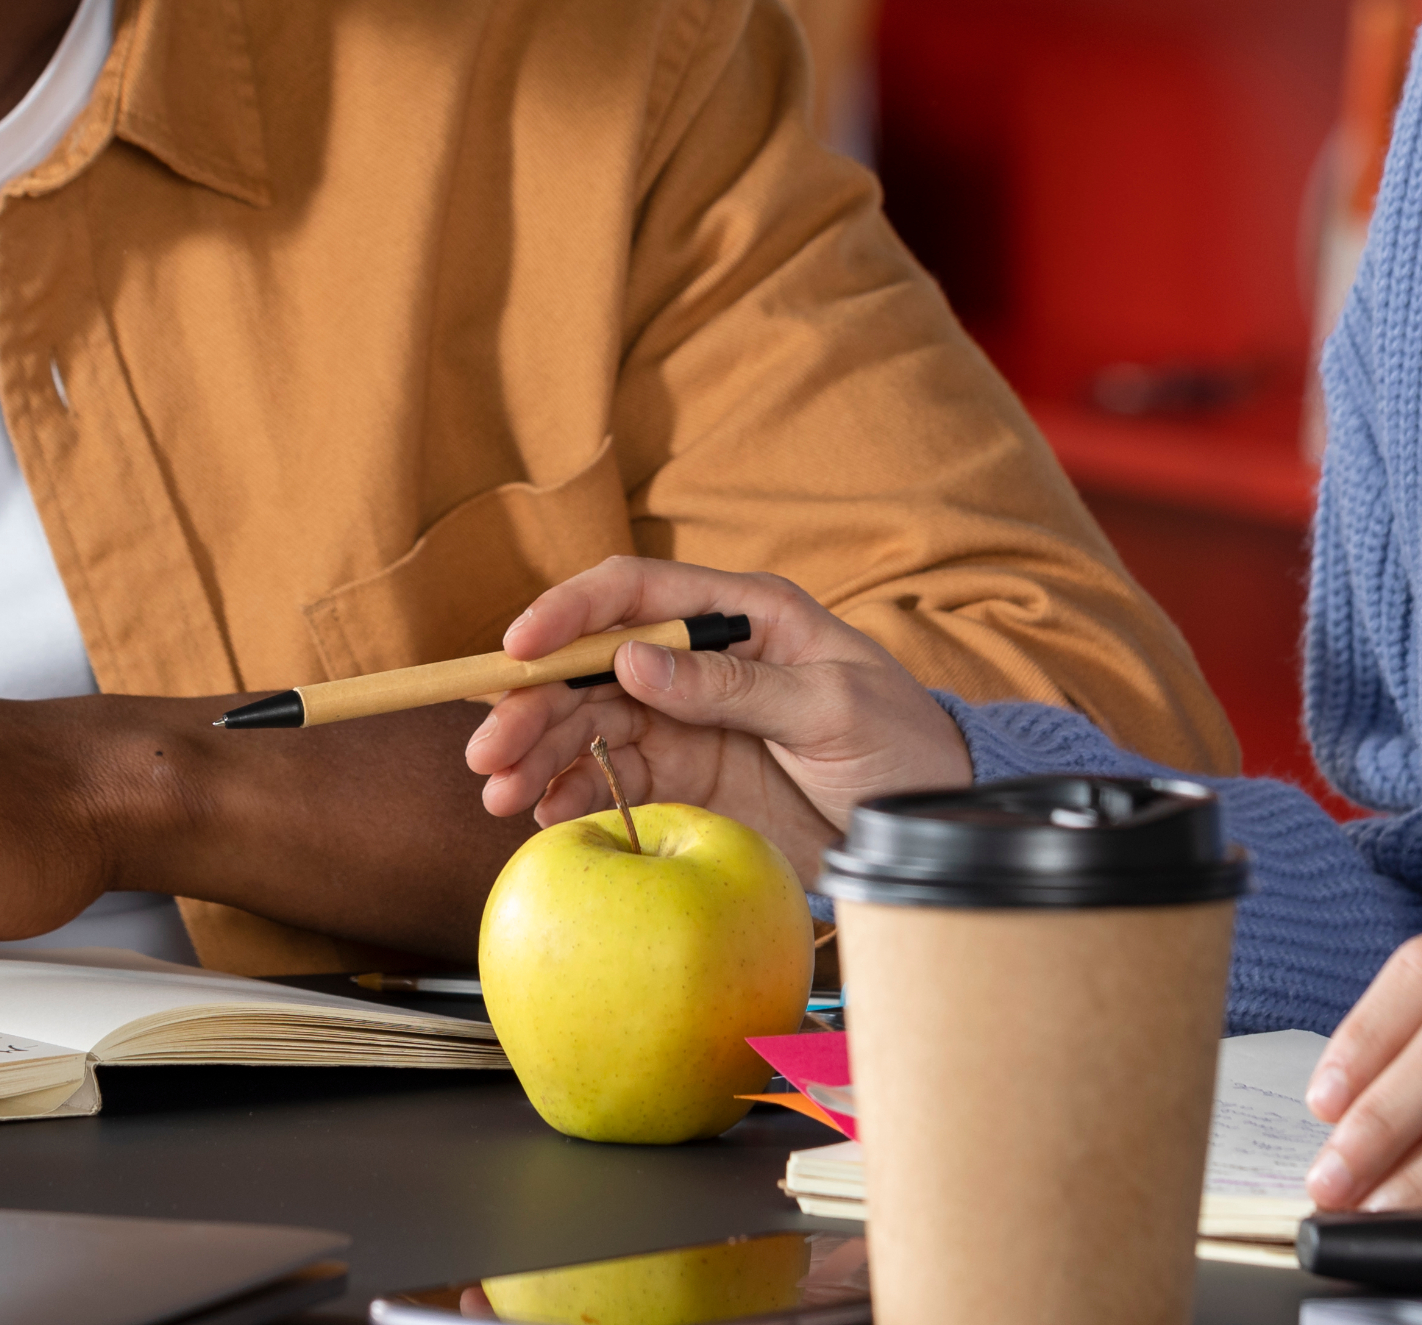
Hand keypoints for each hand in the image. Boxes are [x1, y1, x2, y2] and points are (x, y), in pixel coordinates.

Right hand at [461, 559, 973, 886]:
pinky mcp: (688, 779)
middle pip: (595, 666)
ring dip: (539, 752)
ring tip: (499, 791)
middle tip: (489, 749)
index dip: (570, 614)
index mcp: (742, 615)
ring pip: (590, 724)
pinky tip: (542, 812)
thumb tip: (633, 664)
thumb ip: (734, 687)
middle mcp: (702, 662)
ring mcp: (690, 721)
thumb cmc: (902, 744)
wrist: (932, 825)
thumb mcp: (831, 707)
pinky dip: (570, 793)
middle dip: (534, 700)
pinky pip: (612, 778)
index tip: (519, 648)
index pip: (636, 596)